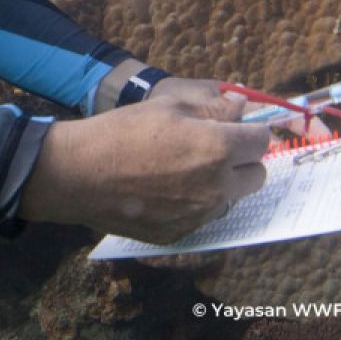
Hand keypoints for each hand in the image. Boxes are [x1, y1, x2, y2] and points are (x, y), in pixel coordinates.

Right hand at [19, 90, 269, 243]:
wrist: (79, 174)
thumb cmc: (121, 131)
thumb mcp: (167, 107)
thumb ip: (213, 109)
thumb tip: (242, 106)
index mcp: (218, 148)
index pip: (261, 141)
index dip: (249, 132)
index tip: (234, 130)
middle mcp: (217, 186)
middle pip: (257, 176)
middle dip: (242, 161)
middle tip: (212, 150)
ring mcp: (200, 215)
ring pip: (230, 199)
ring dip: (219, 185)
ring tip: (180, 171)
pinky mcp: (181, 233)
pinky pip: (202, 217)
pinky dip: (192, 204)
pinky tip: (162, 191)